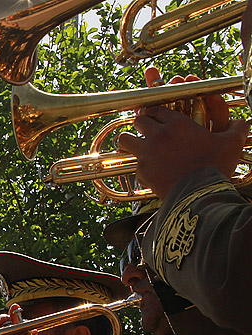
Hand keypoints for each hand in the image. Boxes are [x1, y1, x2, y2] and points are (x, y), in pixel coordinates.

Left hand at [117, 68, 247, 198]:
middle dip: (141, 122)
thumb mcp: (232, 143)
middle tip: (145, 128)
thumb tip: (241, 122)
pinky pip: (134, 165)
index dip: (156, 111)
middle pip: (138, 120)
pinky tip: (148, 170)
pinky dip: (140, 167)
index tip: (156, 115)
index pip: (158, 108)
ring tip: (134, 144)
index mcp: (178, 124)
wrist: (198, 194)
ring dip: (129, 140)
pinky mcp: (141, 172)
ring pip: (125, 139)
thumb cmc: (216, 166)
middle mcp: (158, 135)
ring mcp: (147, 153)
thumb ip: (237, 128)